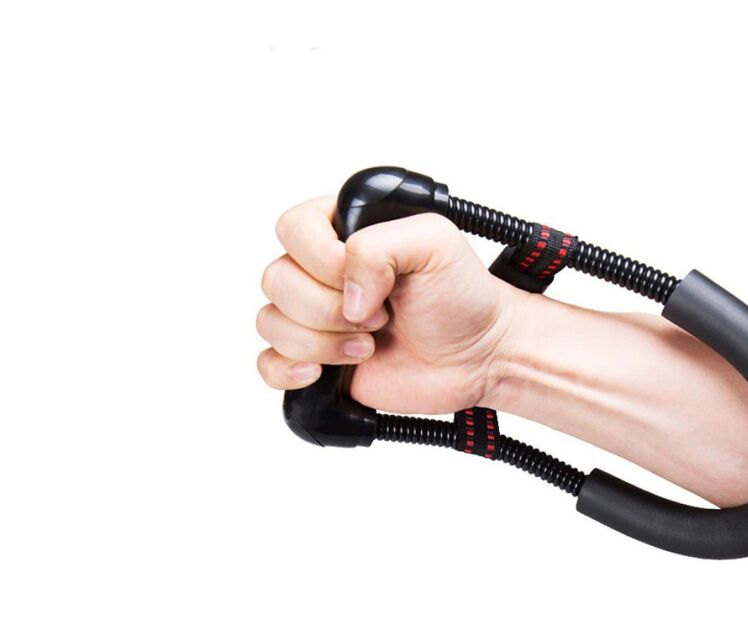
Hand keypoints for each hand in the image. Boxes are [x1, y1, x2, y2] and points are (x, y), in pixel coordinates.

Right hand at [256, 196, 517, 412]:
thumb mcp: (435, 243)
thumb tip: (345, 293)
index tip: (368, 282)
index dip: (323, 259)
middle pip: (277, 280)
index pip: (293, 228)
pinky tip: (323, 371)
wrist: (479, 355)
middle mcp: (321, 270)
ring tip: (369, 345)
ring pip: (271, 322)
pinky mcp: (314, 358)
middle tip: (379, 317)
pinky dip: (288, 369)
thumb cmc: (461, 295)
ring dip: (322, 341)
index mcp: (343, 229)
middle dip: (329, 307)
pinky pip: (268, 362)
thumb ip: (379, 246)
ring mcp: (315, 315)